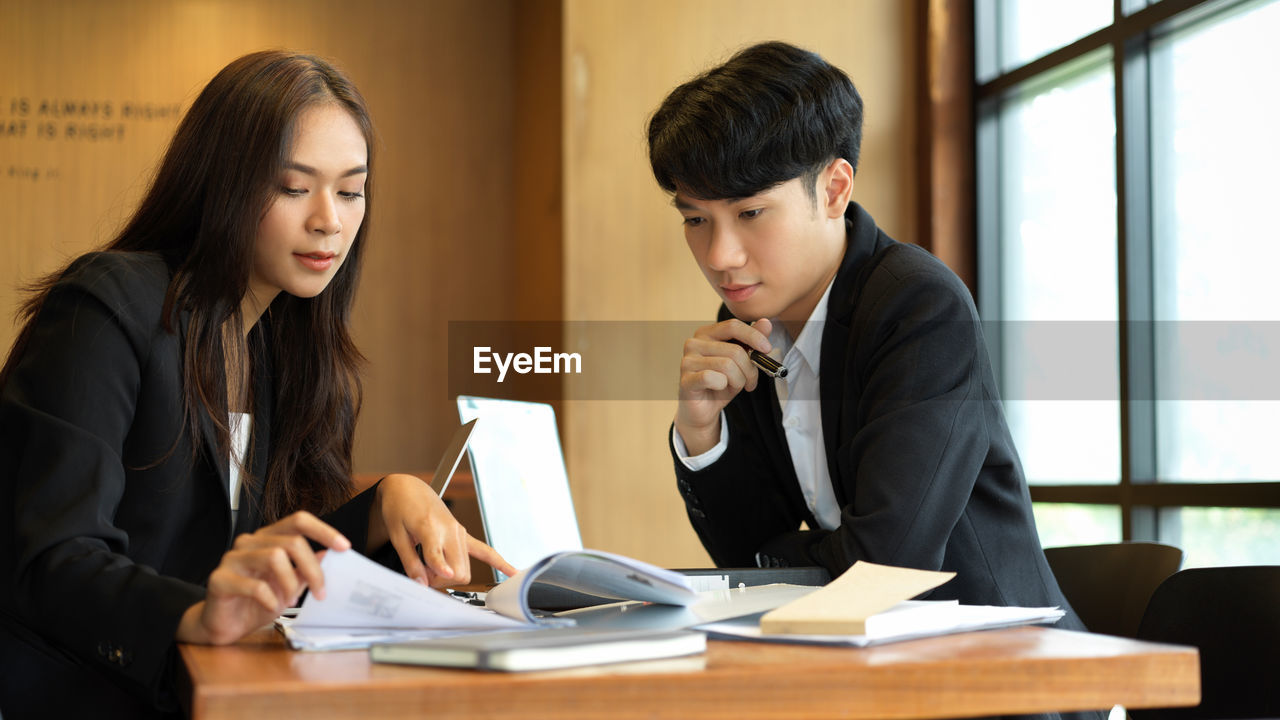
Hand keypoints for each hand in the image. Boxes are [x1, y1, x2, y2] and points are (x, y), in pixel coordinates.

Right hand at [177, 511, 348, 644]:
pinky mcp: (218, 579)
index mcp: (268, 538)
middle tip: (321, 592)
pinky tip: (270, 607)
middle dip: (313, 569)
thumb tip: (329, 554)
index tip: (345, 547)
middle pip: (292, 542)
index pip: (298, 520)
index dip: (323, 530)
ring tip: (289, 601)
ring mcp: (232, 558)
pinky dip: (269, 599)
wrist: (222, 625)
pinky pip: (254, 585)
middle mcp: (250, 542)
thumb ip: (305, 570)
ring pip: (274, 556)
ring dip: (290, 584)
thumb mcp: (288, 586)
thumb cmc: (254, 603)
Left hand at [370, 473, 515, 586]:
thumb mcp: (397, 535)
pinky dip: (500, 563)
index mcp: (430, 527)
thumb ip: (410, 562)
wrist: (409, 489)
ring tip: (430, 566)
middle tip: (421, 573)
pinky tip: (513, 573)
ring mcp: (460, 532)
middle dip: (439, 581)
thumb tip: (421, 584)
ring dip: (449, 577)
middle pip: (457, 572)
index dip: (436, 573)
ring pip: (466, 570)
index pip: (437, 556)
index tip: (432, 584)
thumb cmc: (399, 508)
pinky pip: (486, 551)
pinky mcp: (463, 534)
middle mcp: (451, 530)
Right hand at [676, 318, 772, 454]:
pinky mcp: (685, 379)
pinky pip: (712, 378)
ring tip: (737, 386)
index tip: (767, 349)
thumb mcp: (741, 362)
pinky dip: (723, 386)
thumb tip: (766, 322)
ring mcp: (687, 361)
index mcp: (707, 333)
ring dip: (739, 380)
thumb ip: (751, 341)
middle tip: (751, 381)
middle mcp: (694, 343)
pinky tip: (721, 389)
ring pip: (727, 365)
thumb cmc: (722, 383)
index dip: (753, 336)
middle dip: (750, 369)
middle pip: (734, 350)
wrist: (704, 409)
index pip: (733, 326)